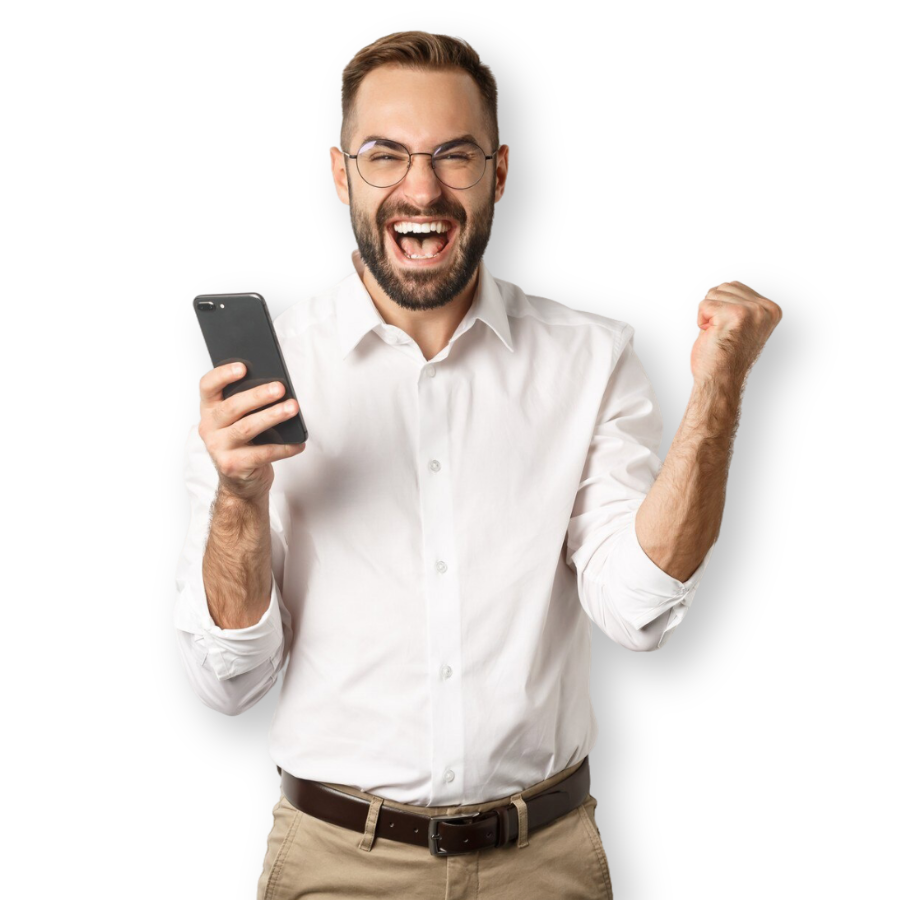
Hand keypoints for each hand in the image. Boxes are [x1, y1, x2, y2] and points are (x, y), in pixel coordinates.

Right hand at [196, 362, 305, 502]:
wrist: (240, 483)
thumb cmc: (244, 444)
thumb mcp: (239, 421)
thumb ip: (248, 405)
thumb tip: (276, 387)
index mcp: (209, 410)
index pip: (207, 386)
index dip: (222, 375)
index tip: (243, 367)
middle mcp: (209, 428)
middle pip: (232, 407)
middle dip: (258, 396)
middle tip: (280, 387)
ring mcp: (219, 449)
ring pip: (247, 428)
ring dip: (272, 416)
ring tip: (292, 408)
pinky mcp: (233, 466)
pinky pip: (262, 454)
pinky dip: (283, 448)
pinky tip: (298, 443)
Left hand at [691, 280, 782, 386]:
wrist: (719, 381)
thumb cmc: (724, 356)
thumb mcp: (742, 325)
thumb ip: (742, 304)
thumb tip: (729, 285)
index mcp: (771, 309)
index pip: (734, 286)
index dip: (721, 307)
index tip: (730, 330)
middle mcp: (766, 308)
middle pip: (723, 286)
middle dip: (713, 309)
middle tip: (721, 333)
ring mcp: (753, 311)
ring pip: (713, 294)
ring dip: (707, 316)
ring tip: (717, 335)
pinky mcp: (736, 315)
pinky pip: (703, 304)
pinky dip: (700, 321)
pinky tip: (711, 336)